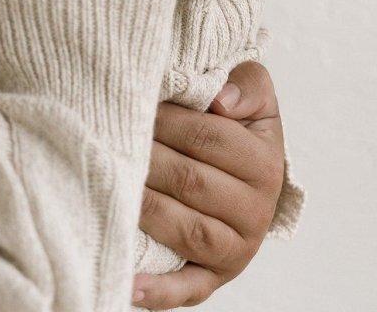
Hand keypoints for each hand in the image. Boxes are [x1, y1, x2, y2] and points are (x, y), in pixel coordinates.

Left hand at [134, 61, 285, 308]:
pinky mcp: (213, 279)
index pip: (208, 138)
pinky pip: (186, 289)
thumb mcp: (257, 97)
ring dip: (145, 208)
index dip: (169, 121)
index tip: (138, 107)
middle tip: (114, 140)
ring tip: (111, 186)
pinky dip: (158, 291)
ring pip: (185, 229)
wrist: (252, 176)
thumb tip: (221, 100)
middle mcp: (256, 211)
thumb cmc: (243, 128)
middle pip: (191, 181)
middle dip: (148, 158)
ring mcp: (236, 250)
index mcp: (266, 163)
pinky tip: (129, 282)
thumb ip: (247, 86)